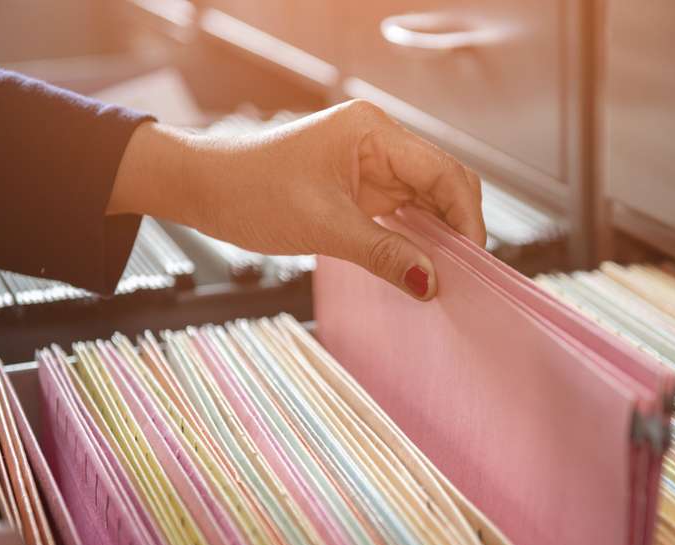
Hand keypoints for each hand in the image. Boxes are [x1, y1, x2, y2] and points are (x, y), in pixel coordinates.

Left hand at [108, 100, 486, 299]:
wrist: (203, 187)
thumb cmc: (250, 190)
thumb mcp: (322, 227)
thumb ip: (382, 253)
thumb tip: (430, 282)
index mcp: (374, 131)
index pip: (443, 170)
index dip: (466, 215)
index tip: (472, 259)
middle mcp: (379, 142)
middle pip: (443, 183)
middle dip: (457, 226)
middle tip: (463, 274)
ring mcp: (371, 165)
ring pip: (426, 200)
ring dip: (438, 236)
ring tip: (446, 276)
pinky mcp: (360, 188)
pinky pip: (403, 213)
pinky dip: (415, 239)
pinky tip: (420, 265)